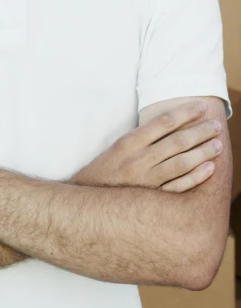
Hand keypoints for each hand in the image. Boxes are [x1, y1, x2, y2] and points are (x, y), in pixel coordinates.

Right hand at [69, 101, 222, 192]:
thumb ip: (143, 136)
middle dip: (200, 131)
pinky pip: (179, 187)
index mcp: (129, 143)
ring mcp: (147, 180)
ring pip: (182, 163)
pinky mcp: (152, 198)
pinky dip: (196, 177)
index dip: (185, 113)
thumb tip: (172, 123)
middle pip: (177, 142)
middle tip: (216, 125)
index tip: (201, 107)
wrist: (89, 200)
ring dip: (203, 152)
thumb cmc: (106, 169)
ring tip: (218, 144)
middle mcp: (139, 160)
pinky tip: (209, 168)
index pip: (163, 122)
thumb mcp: (119, 146)